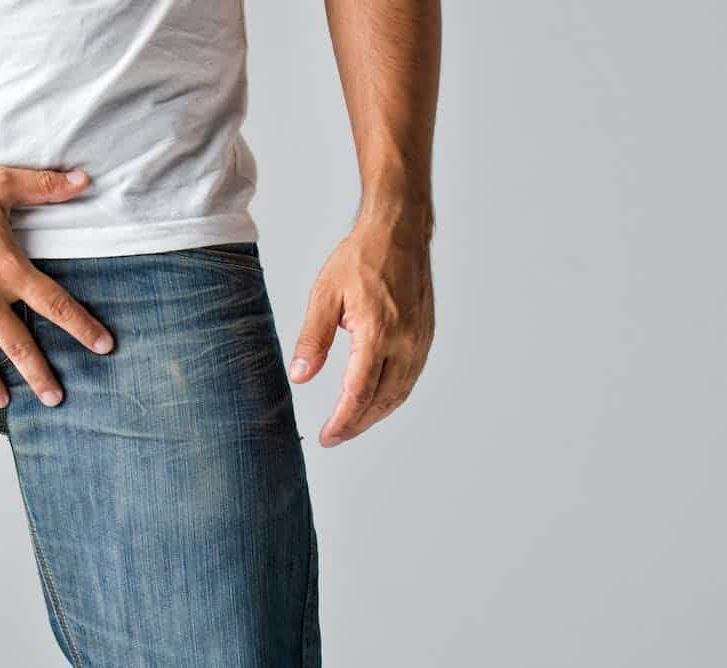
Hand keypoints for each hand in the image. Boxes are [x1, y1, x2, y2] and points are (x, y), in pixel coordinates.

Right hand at [0, 165, 114, 407]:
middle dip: (39, 375)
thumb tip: (83, 180)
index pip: (54, 304)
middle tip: (56, 398)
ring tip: (7, 403)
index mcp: (8, 268)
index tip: (103, 346)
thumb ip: (45, 187)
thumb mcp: (2, 183)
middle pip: (18, 344)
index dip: (82, 327)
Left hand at [289, 199, 435, 446]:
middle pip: (381, 401)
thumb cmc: (361, 257)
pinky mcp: (426, 337)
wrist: (400, 231)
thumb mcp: (325, 295)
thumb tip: (300, 376)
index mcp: (378, 333)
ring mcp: (420, 341)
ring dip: (375, 415)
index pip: (359, 393)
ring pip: (399, 394)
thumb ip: (313, 340)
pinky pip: (409, 378)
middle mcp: (405, 342)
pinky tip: (374, 401)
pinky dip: (391, 397)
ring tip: (351, 425)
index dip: (342, 421)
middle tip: (334, 437)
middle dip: (357, 424)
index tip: (327, 437)